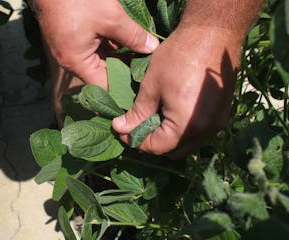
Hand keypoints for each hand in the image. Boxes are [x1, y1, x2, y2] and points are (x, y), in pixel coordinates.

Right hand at [33, 0, 158, 88]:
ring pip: (100, 58)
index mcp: (77, 62)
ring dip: (118, 54)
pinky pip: (94, 47)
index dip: (124, 86)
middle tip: (146, 67)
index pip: (104, 86)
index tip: (142, 83)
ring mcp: (71, 48)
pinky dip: (109, 43)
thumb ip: (133, 36)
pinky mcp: (72, 37)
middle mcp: (71, 60)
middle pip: (102, 73)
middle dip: (124, 68)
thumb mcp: (111, 17)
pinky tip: (126, 38)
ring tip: (141, 52)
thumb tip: (152, 48)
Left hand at [112, 25, 242, 155]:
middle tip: (134, 124)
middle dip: (151, 141)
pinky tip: (169, 112)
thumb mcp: (152, 86)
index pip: (156, 147)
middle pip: (172, 150)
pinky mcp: (221, 115)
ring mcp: (216, 125)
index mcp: (186, 126)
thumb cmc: (180, 57)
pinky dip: (181, 130)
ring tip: (151, 118)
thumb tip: (120, 128)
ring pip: (185, 144)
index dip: (135, 140)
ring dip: (167, 137)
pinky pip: (197, 133)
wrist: (213, 34)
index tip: (121, 129)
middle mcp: (205, 132)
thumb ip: (137, 113)